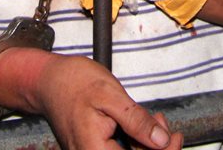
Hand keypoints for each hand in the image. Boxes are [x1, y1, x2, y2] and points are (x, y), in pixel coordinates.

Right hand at [6, 51, 182, 149]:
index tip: (175, 138)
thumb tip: (162, 141)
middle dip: (156, 147)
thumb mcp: (110, 95)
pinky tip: (142, 124)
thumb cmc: (73, 82)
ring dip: (147, 143)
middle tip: (164, 122)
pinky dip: (135, 140)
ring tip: (154, 119)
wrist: (48, 80)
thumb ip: (136, 120)